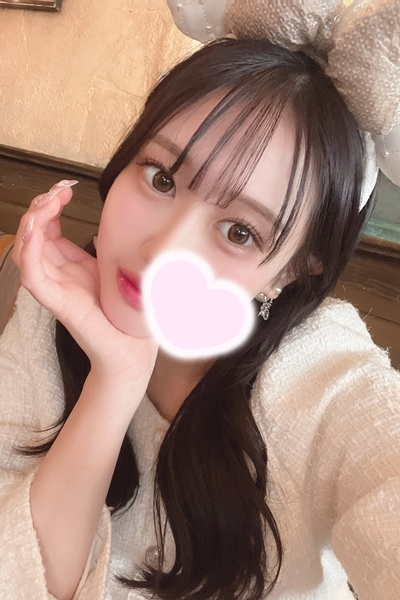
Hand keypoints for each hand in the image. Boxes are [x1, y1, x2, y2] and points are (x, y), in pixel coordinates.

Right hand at [13, 181, 157, 387]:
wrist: (136, 354)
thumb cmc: (129, 317)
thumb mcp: (122, 272)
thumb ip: (113, 251)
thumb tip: (122, 223)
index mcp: (74, 268)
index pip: (49, 230)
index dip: (50, 206)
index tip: (66, 188)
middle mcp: (61, 277)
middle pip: (34, 235)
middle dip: (41, 206)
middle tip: (57, 190)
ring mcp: (58, 291)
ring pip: (27, 252)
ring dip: (31, 222)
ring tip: (47, 203)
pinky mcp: (60, 306)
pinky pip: (33, 277)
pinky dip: (29, 252)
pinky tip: (36, 231)